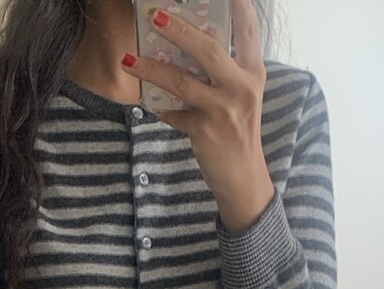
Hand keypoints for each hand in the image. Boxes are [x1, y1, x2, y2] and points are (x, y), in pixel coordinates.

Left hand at [123, 0, 275, 232]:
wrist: (244, 178)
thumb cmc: (239, 130)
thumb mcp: (241, 96)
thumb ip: (225, 70)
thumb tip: (190, 41)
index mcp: (254, 73)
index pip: (248, 30)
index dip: (238, 6)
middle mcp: (242, 88)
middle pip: (209, 50)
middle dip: (180, 30)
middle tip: (155, 15)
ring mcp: (223, 110)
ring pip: (182, 81)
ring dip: (151, 69)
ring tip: (128, 60)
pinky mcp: (204, 131)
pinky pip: (173, 113)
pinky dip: (160, 109)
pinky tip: (150, 104)